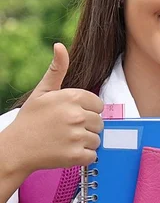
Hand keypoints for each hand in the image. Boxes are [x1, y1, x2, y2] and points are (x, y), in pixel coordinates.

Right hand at [7, 43, 103, 173]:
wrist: (16, 148)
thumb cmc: (30, 119)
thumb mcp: (42, 91)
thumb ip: (57, 70)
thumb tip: (60, 46)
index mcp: (72, 97)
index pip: (98, 105)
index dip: (87, 111)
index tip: (72, 115)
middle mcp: (77, 115)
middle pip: (99, 123)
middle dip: (86, 127)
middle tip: (67, 129)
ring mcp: (76, 136)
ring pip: (97, 140)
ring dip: (85, 142)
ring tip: (66, 140)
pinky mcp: (76, 155)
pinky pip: (93, 155)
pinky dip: (83, 156)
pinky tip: (68, 151)